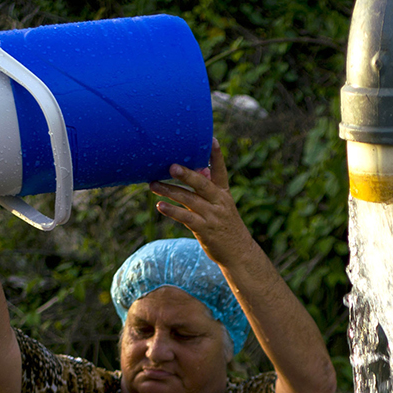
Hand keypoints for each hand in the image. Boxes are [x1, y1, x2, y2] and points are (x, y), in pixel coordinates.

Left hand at [148, 141, 254, 264]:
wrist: (239, 253)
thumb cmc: (226, 226)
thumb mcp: (222, 206)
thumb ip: (206, 190)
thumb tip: (195, 171)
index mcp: (223, 193)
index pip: (221, 171)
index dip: (216, 155)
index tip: (211, 139)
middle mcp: (219, 202)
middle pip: (201, 184)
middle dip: (186, 174)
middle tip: (170, 165)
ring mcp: (212, 216)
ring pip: (189, 200)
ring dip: (170, 191)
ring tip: (153, 184)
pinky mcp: (205, 230)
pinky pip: (186, 218)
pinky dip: (172, 211)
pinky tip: (160, 205)